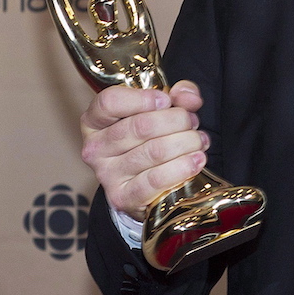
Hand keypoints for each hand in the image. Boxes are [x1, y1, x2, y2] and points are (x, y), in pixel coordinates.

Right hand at [79, 80, 207, 220]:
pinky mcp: (124, 198)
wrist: (144, 185)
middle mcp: (95, 148)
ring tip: (198, 140)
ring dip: (187, 142)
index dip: (143, 98)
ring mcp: (107, 175)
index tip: (166, 100)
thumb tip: (188, 97)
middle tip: (192, 122)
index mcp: (95, 121)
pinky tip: (197, 159)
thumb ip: (176, 96)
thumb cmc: (149, 140)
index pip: (109, 101)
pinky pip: (156, 180)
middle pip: (141, 126)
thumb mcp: (160, 110)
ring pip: (155, 151)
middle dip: (177, 120)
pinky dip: (183, 167)